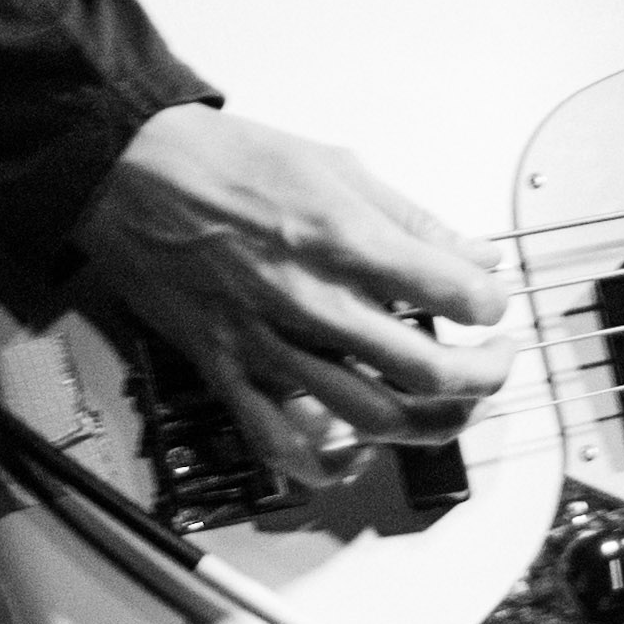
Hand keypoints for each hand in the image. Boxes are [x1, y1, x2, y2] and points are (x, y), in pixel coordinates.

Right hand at [71, 107, 512, 490]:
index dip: (491, 304)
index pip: (454, 294)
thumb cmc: (226, 160)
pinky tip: (358, 454)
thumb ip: (411, 218)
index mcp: (345, 240)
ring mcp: (269, 345)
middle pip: (426, 370)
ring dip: (427, 425)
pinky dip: (326, 464)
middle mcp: (313, 301)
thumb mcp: (335, 164)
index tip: (491, 302)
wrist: (130, 172)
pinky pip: (280, 442)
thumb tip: (472, 254)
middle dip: (481, 376)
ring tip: (449, 409)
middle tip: (493, 363)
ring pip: (369, 417)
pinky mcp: (228, 370)